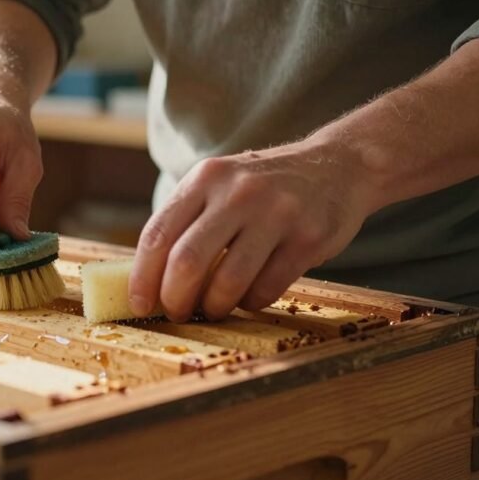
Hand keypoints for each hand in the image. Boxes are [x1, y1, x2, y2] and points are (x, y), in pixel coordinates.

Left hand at [128, 139, 375, 321]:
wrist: (339, 166)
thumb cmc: (264, 187)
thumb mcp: (221, 185)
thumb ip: (187, 220)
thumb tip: (147, 279)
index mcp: (205, 178)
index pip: (157, 234)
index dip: (142, 277)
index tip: (139, 304)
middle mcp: (237, 192)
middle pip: (185, 262)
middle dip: (174, 299)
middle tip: (176, 313)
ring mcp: (275, 213)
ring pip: (227, 282)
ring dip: (214, 307)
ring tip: (214, 308)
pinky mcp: (307, 238)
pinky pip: (265, 289)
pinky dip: (250, 302)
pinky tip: (249, 295)